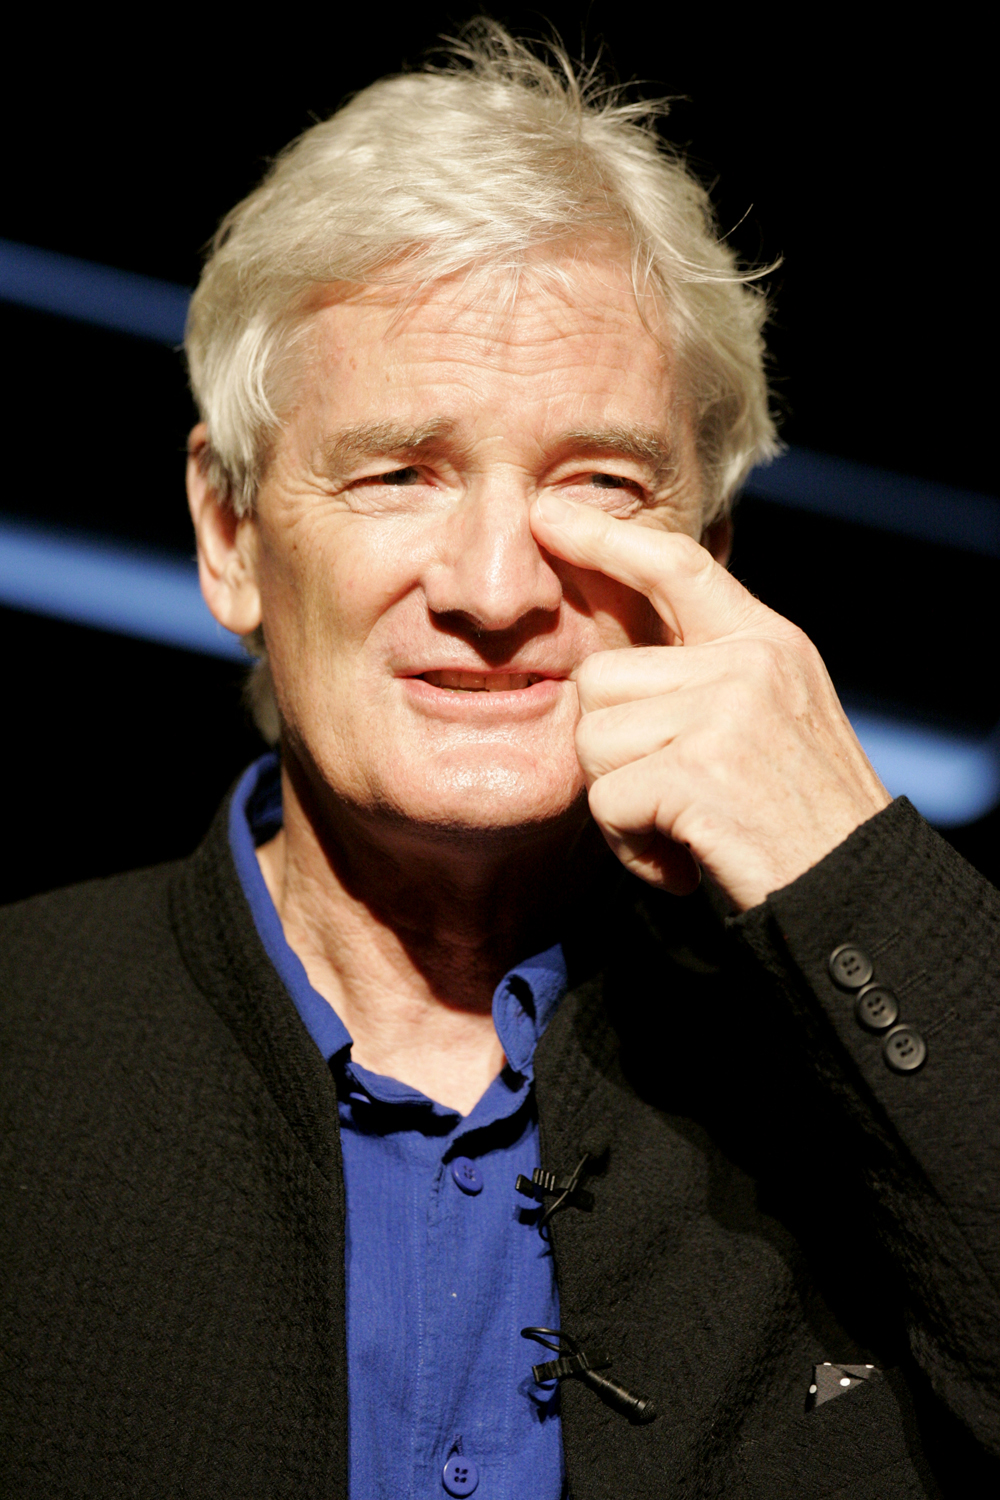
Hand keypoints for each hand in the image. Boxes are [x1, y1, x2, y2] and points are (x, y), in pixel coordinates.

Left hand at [531, 494, 890, 910]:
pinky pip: (607, 800)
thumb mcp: (771, 720)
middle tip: (669, 798)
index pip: (676, 566)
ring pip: (593, 739)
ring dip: (620, 802)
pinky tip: (684, 861)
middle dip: (612, 751)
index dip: (604, 539)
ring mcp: (727, 712)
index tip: (547, 514)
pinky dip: (631, 846)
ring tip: (682, 827)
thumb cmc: (800, 821)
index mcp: (767, 643)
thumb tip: (613, 661)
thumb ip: (707, 677)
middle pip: (599, 678)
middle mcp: (749, 663)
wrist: (859, 894)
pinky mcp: (701, 770)